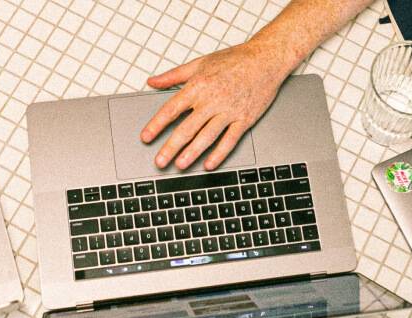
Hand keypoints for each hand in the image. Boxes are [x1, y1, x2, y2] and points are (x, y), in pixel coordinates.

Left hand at [142, 42, 293, 170]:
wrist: (265, 59)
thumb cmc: (235, 59)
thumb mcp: (200, 62)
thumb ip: (173, 75)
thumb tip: (152, 81)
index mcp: (198, 86)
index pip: (171, 109)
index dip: (156, 125)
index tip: (146, 137)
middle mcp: (212, 100)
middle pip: (187, 128)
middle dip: (171, 147)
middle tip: (160, 161)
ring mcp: (229, 111)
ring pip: (207, 137)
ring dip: (192, 153)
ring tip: (180, 165)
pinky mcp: (244, 119)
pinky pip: (230, 140)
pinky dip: (219, 153)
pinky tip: (209, 164)